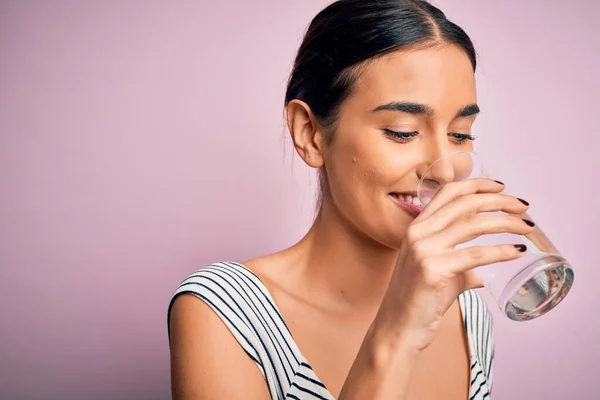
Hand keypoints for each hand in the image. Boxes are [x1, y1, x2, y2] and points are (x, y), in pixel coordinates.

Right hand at [374, 178, 533, 351]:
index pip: (448, 192)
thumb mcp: (436, 269)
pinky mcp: (433, 270)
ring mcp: (424, 250)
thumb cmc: (419, 300)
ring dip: (506, 222)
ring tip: (527, 227)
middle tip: (523, 207)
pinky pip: (475, 255)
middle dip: (499, 200)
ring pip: (473, 224)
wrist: (398, 328)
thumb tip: (484, 270)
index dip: (477, 184)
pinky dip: (501, 251)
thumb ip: (459, 263)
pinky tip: (517, 252)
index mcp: (416, 227)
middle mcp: (418, 233)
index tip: (501, 187)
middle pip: (465, 203)